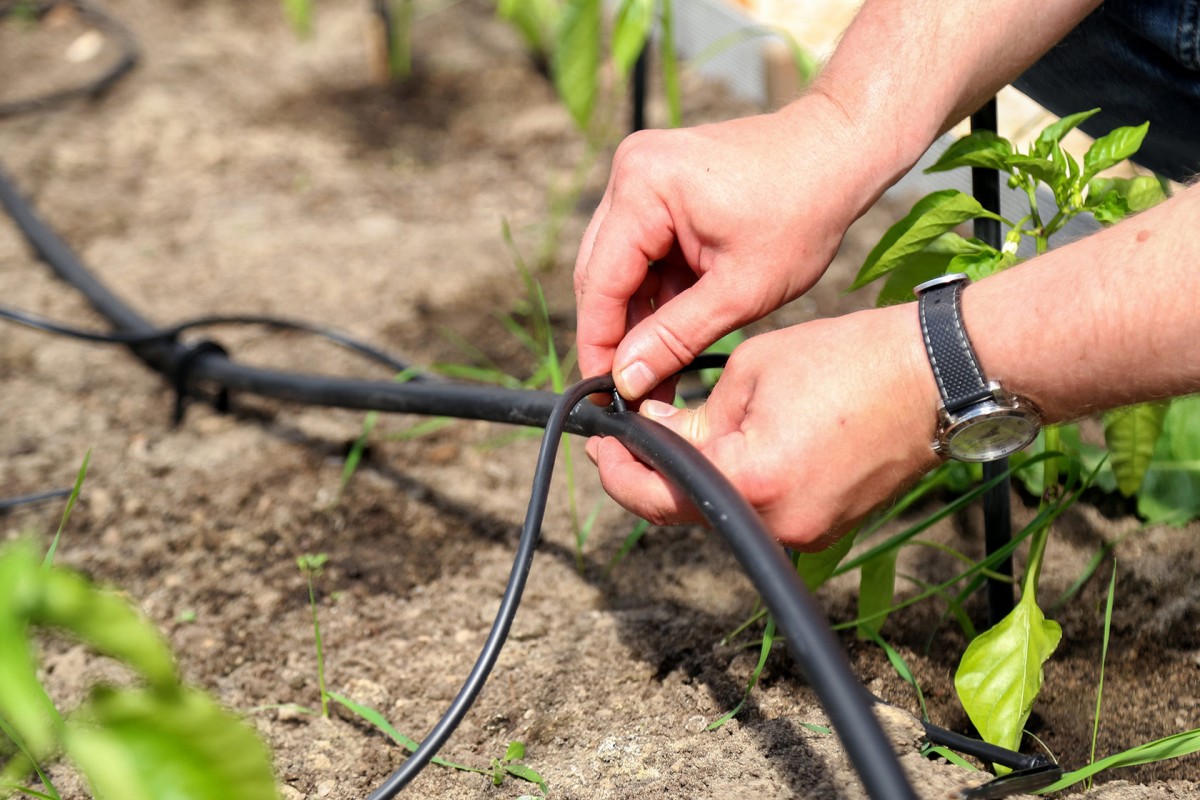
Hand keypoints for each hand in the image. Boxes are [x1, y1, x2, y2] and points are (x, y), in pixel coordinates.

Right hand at [573, 91, 884, 401]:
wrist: (840, 152)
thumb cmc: (804, 210)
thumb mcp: (741, 291)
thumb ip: (675, 337)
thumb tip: (626, 381)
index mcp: (644, 186)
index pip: (601, 281)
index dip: (598, 343)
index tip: (602, 394)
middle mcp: (631, 171)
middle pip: (602, 273)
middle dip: (616, 335)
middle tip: (627, 393)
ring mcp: (643, 176)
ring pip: (620, 266)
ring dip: (637, 318)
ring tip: (653, 375)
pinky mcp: (659, 187)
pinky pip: (643, 251)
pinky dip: (656, 293)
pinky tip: (668, 338)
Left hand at [585, 302, 942, 549]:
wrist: (935, 379)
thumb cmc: (846, 361)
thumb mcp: (749, 371)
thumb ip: (690, 417)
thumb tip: (650, 432)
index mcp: (747, 480)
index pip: (653, 490)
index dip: (616, 465)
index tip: (601, 438)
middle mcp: (774, 524)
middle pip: (682, 512)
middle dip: (648, 473)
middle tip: (627, 435)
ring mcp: (804, 535)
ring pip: (721, 512)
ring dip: (692, 477)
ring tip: (676, 431)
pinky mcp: (824, 530)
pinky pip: (760, 512)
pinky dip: (736, 483)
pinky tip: (731, 445)